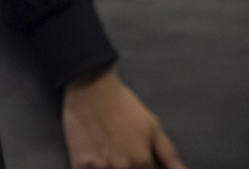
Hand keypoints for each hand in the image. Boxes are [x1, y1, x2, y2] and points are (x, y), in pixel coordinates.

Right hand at [63, 67, 185, 168]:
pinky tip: (95, 155)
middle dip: (127, 166)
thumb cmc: (122, 105)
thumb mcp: (152, 126)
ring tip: (108, 150)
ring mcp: (100, 166)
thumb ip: (169, 155)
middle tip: (121, 152)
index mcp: (142, 160)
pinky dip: (92, 167)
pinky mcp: (80, 163)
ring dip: (109, 166)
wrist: (91, 88)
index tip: (138, 160)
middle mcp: (122, 167)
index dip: (144, 168)